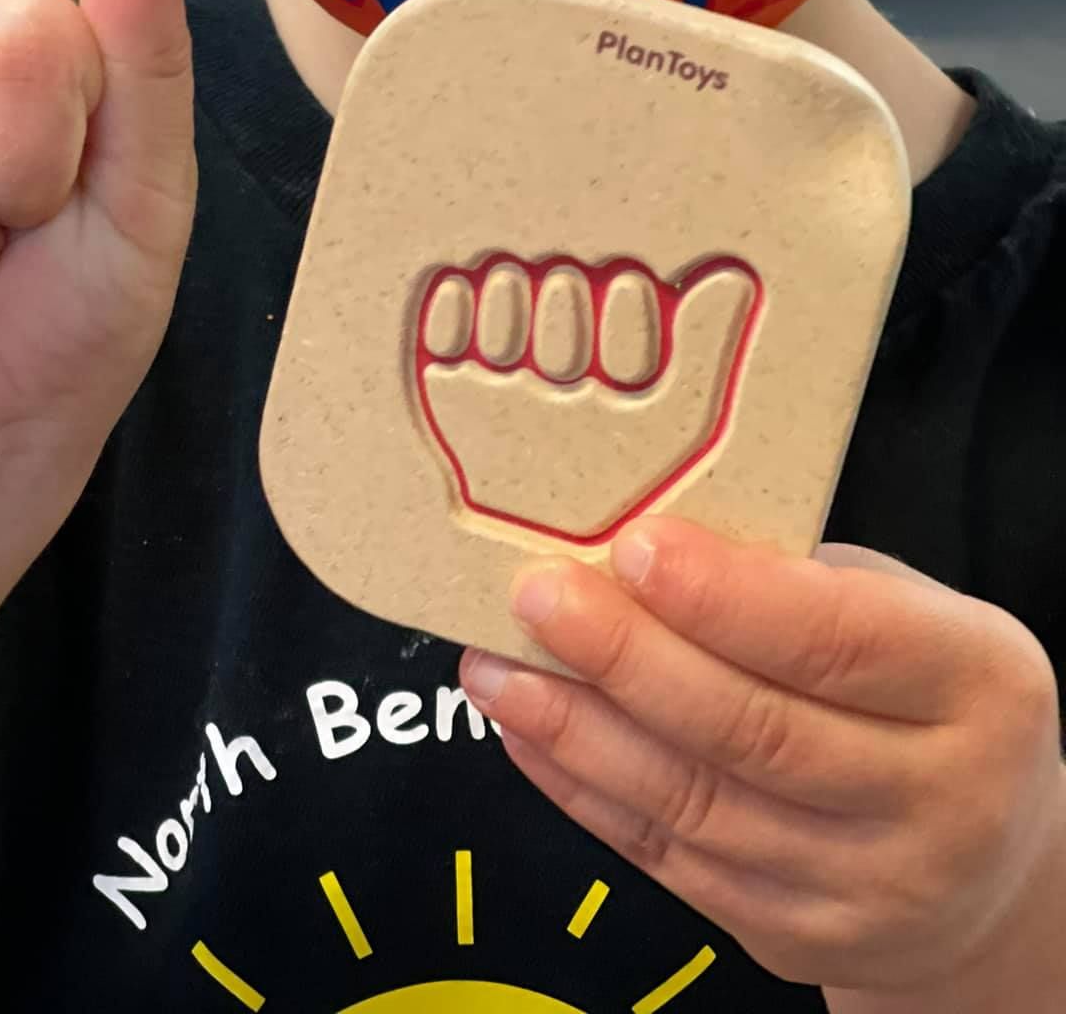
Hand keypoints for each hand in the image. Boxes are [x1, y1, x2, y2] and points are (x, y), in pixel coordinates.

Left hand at [460, 521, 1065, 994]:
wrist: (990, 864)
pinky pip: (672, 859)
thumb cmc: (920, 693)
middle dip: (628, 658)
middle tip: (538, 595)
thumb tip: (639, 550)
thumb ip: (797, 582)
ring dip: (578, 730)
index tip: (633, 547)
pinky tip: (527, 732)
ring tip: (496, 665)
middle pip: (758, 730)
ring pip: (699, 803)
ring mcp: (869, 886)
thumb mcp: (906, 613)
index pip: (840, 641)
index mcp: (978, 684)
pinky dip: (585, 792)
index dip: (727, 599)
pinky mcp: (799, 939)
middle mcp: (942, 799)